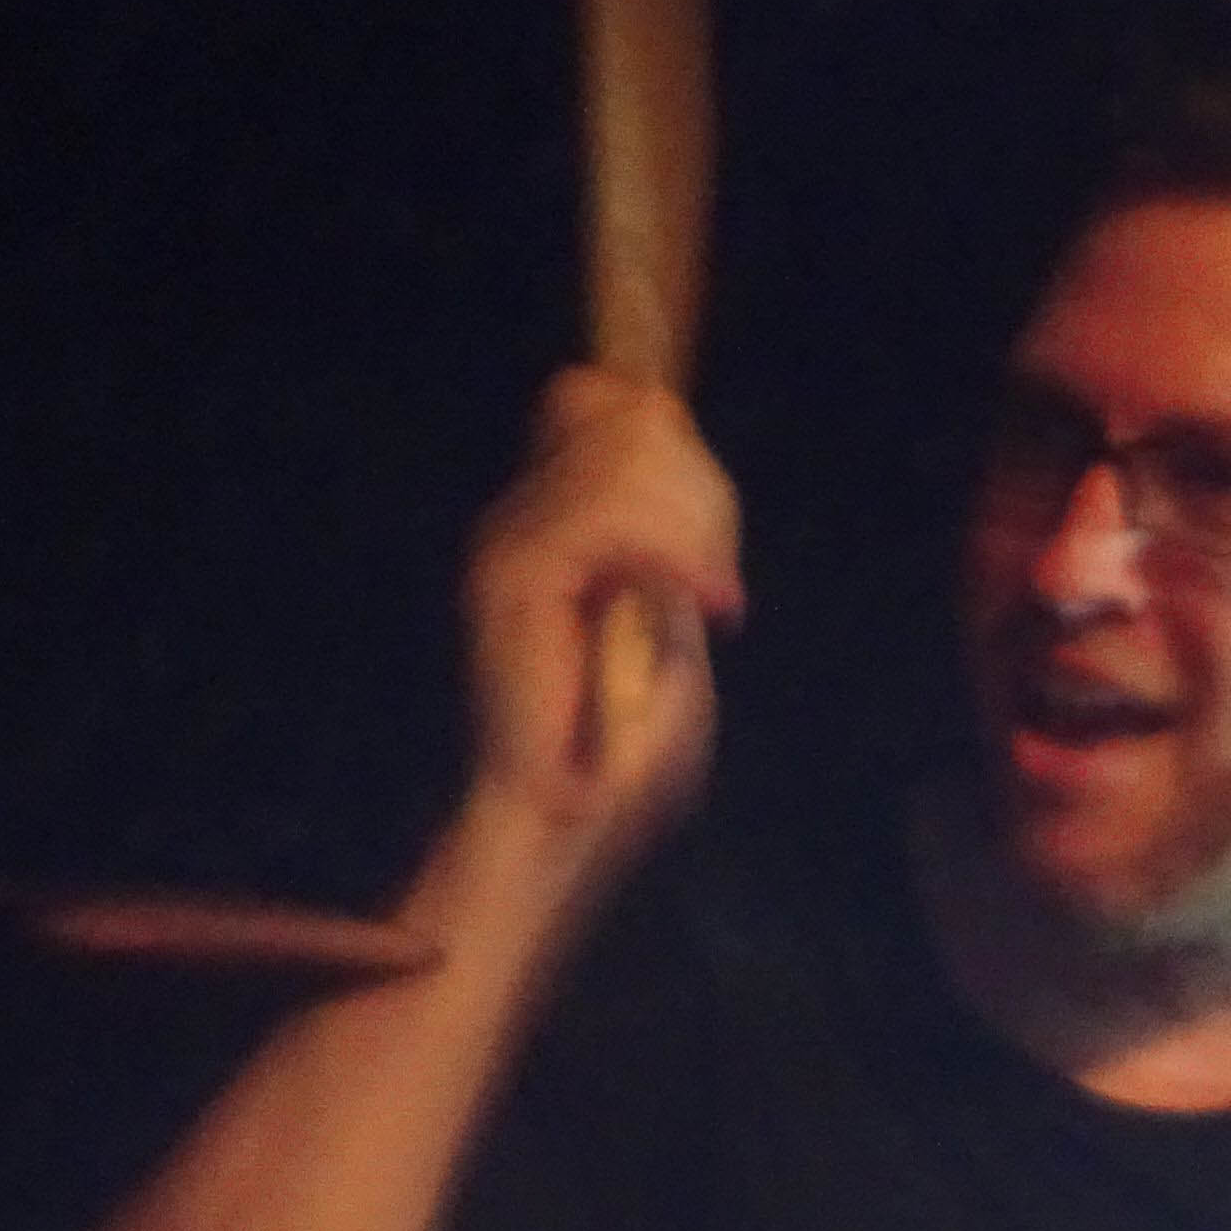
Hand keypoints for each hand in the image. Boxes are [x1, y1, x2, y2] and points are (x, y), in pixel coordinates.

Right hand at [460, 365, 745, 868]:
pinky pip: (612, 518)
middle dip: (706, 498)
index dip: (680, 453)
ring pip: (628, 458)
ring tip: (713, 605)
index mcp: (554, 521)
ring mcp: (512, 541)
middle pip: (630, 421)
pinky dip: (680, 557)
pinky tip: (708, 609)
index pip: (603, 406)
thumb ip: (672, 538)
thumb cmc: (627, 749)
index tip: (715, 559)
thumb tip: (673, 441)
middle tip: (719, 594)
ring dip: (698, 532)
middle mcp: (523, 517)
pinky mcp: (514, 576)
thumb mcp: (673, 622)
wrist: (570, 824)